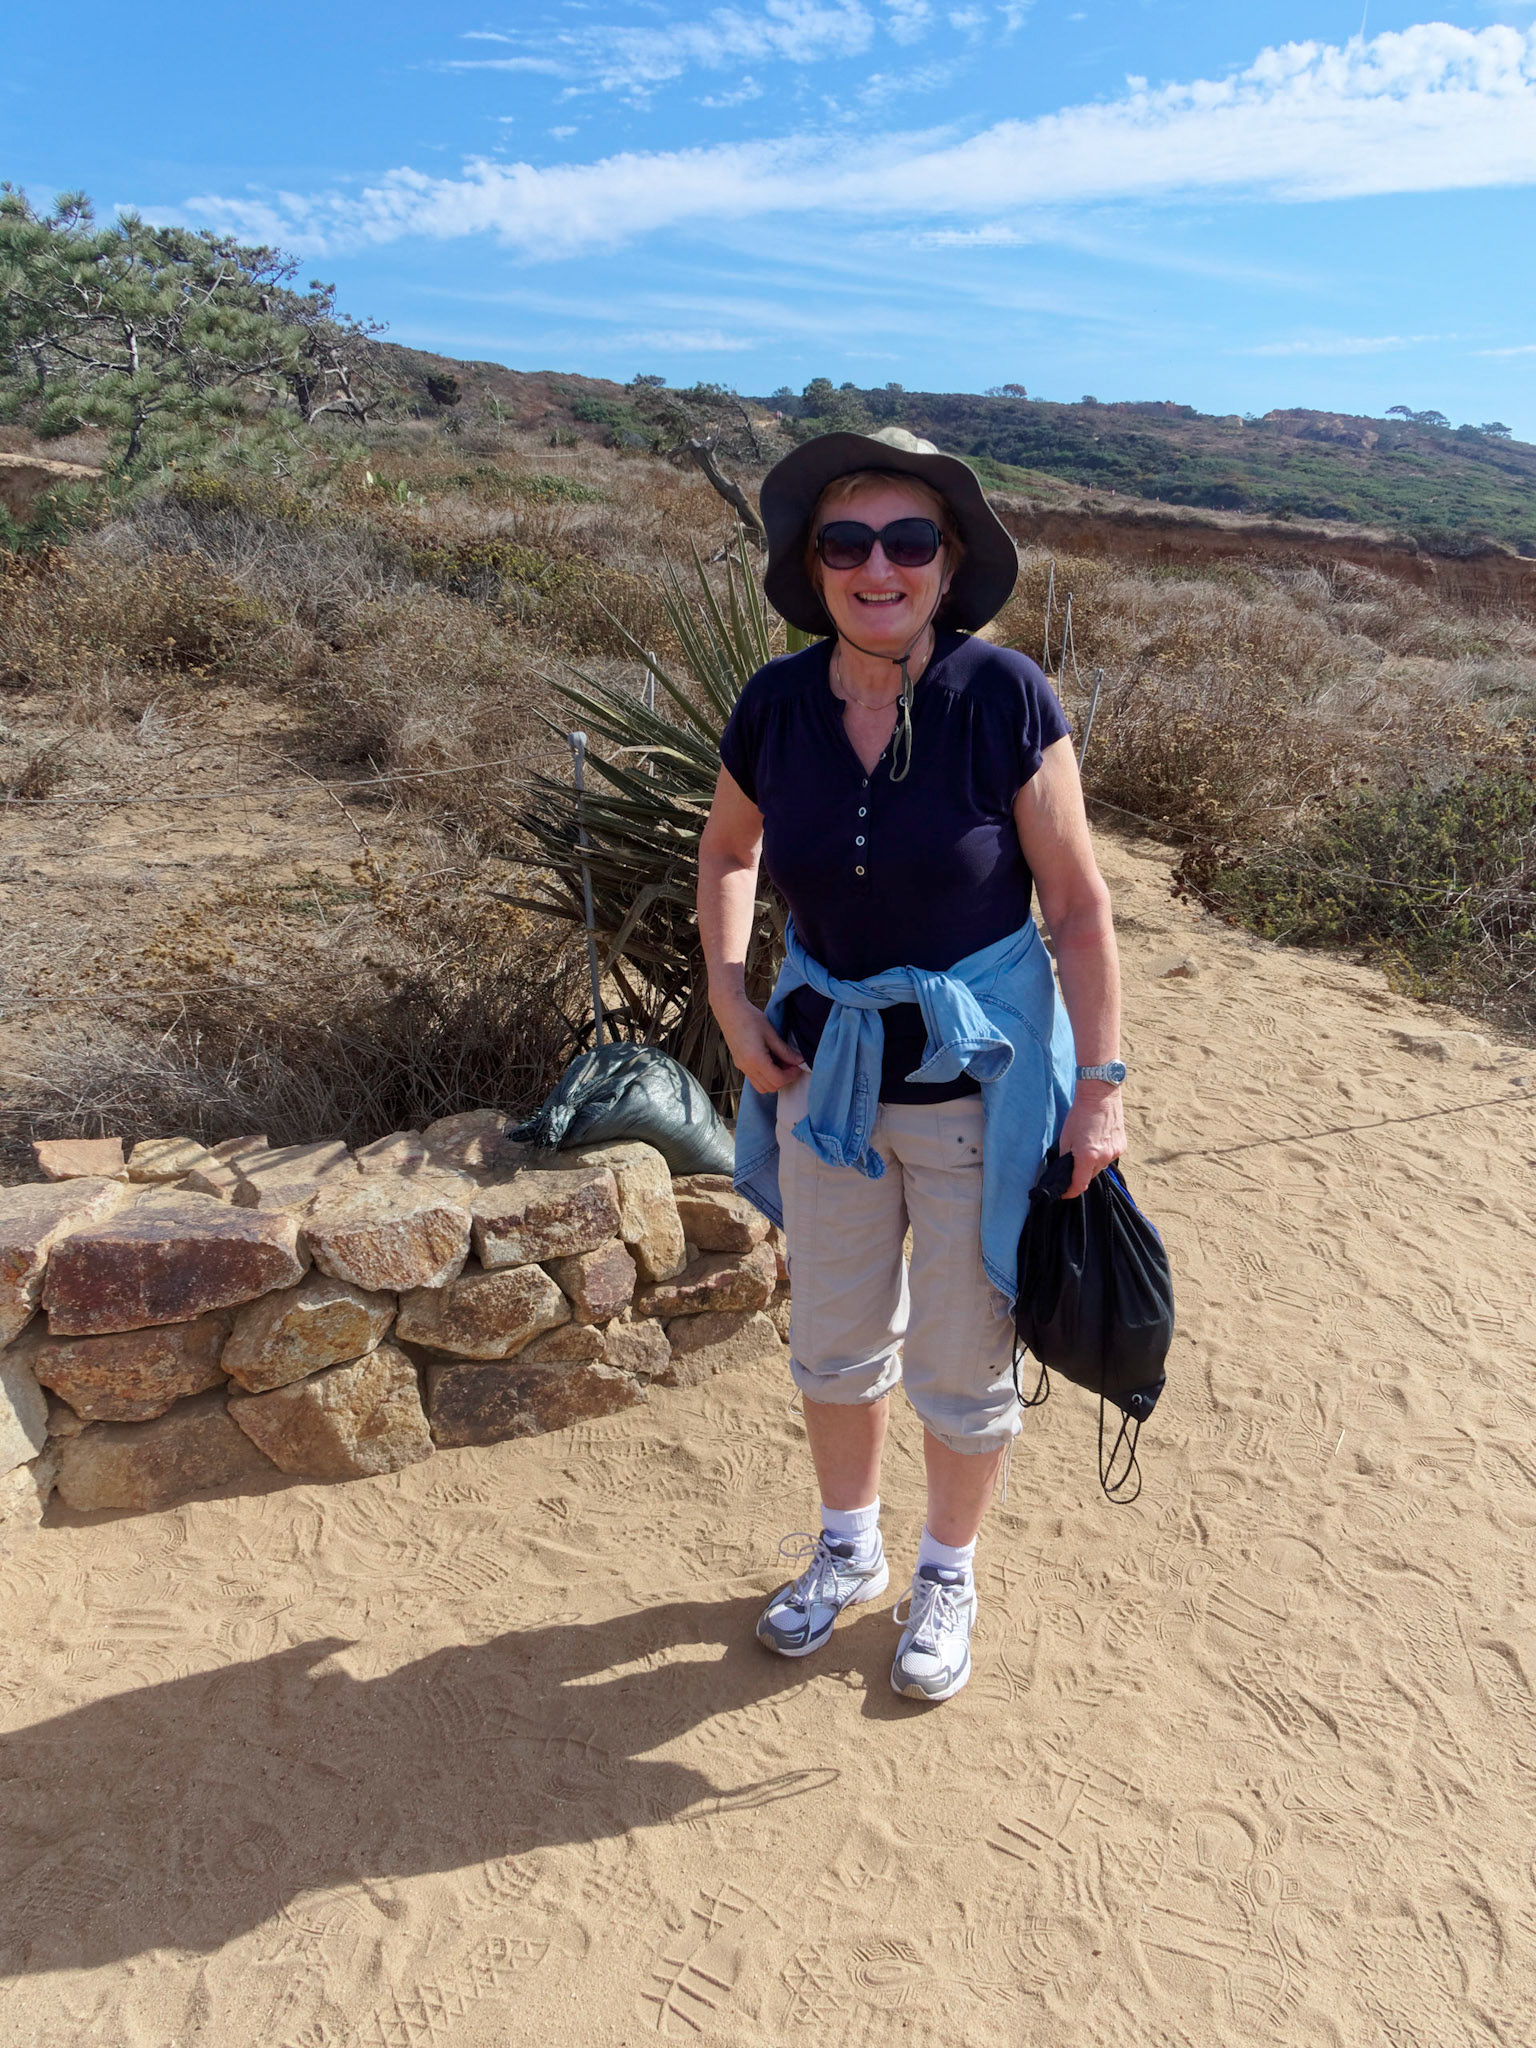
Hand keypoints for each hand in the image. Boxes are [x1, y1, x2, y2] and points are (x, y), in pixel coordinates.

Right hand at [714, 994, 806, 1094]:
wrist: (729, 1011)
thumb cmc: (749, 1018)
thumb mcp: (771, 1034)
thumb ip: (785, 1051)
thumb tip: (799, 1061)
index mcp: (755, 1059)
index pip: (778, 1080)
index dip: (791, 1075)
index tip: (798, 1066)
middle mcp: (747, 1067)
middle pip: (770, 1087)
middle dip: (784, 1079)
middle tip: (792, 1065)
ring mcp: (741, 1067)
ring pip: (761, 1087)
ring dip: (774, 1080)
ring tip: (782, 1064)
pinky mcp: (739, 1064)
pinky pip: (755, 1079)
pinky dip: (766, 1077)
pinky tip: (772, 1062)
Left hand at [1058, 1081, 1124, 1197]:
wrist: (1100, 1096)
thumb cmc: (1079, 1114)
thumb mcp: (1066, 1137)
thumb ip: (1066, 1158)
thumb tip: (1065, 1171)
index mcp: (1087, 1156)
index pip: (1079, 1185)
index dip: (1070, 1192)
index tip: (1064, 1193)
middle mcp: (1103, 1158)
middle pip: (1090, 1176)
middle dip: (1080, 1174)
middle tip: (1072, 1166)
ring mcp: (1115, 1152)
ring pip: (1101, 1167)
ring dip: (1092, 1164)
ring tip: (1086, 1148)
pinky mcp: (1122, 1146)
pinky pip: (1109, 1157)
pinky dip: (1102, 1155)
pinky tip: (1097, 1142)